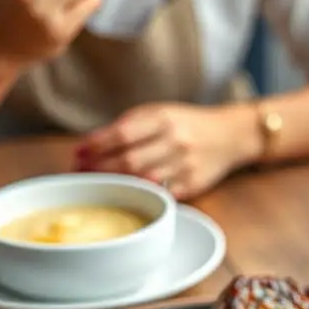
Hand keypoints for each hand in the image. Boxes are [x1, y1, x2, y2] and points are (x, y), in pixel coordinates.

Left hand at [75, 103, 261, 199]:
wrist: (231, 135)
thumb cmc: (187, 124)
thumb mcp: (160, 113)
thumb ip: (129, 127)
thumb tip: (89, 146)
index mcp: (163, 117)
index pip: (122, 133)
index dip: (96, 145)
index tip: (78, 152)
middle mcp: (175, 140)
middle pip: (129, 160)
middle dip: (99, 168)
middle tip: (79, 172)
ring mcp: (185, 165)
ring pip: (143, 180)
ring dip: (116, 184)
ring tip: (96, 184)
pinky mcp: (193, 185)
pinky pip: (161, 194)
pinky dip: (141, 194)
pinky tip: (126, 193)